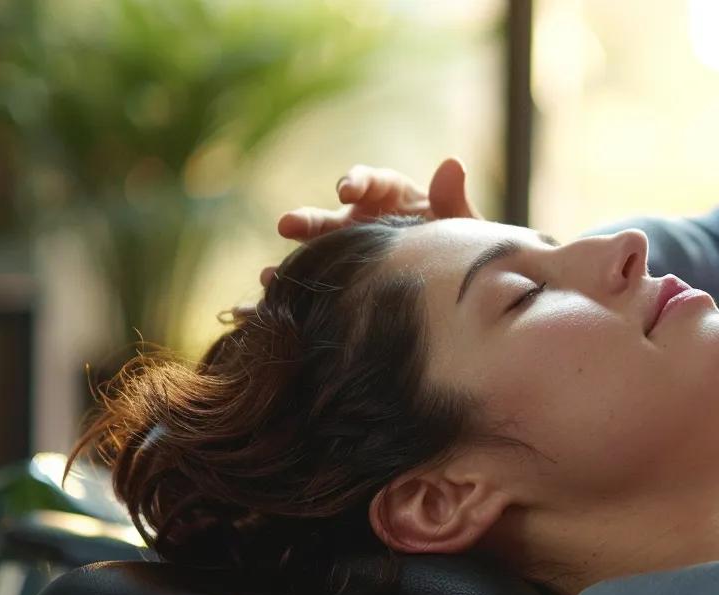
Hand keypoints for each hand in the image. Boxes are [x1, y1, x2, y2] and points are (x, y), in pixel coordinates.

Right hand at [261, 158, 479, 284]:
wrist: (462, 290)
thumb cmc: (461, 248)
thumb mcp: (463, 228)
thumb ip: (454, 201)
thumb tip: (453, 163)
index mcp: (392, 196)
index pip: (372, 183)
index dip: (357, 183)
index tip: (347, 191)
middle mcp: (361, 220)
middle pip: (330, 217)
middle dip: (309, 221)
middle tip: (288, 225)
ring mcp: (346, 252)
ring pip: (311, 255)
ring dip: (288, 264)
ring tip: (268, 277)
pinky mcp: (337, 281)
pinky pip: (307, 287)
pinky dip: (282, 296)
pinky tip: (256, 308)